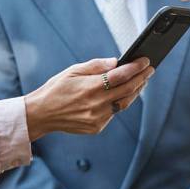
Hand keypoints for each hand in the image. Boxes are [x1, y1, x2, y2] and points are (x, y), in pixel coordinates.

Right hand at [24, 57, 153, 140]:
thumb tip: (116, 62)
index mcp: (91, 87)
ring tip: (141, 81)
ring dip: (135, 91)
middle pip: (128, 89)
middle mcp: (97, 103)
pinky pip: (114, 113)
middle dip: (142, 78)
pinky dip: (120, 103)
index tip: (146, 61)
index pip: (122, 75)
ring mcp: (98, 117)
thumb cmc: (55, 89)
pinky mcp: (97, 127)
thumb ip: (96, 65)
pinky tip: (122, 95)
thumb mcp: (73, 71)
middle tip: (149, 69)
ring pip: (125, 103)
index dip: (136, 67)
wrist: (40, 115)